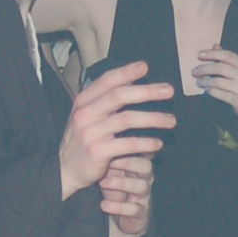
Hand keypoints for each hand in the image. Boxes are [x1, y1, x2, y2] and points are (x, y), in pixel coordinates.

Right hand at [62, 58, 174, 198]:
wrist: (66, 169)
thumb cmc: (84, 138)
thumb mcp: (90, 114)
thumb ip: (107, 97)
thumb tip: (132, 77)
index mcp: (83, 101)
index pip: (106, 81)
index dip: (125, 72)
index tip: (145, 67)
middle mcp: (85, 114)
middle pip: (119, 96)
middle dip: (147, 91)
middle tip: (169, 91)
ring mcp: (90, 133)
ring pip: (126, 119)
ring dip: (153, 118)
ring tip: (171, 120)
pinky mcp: (97, 152)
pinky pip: (127, 144)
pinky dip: (145, 143)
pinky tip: (158, 143)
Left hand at [101, 151, 155, 236]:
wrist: (119, 215)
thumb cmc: (114, 187)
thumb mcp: (111, 171)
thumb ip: (109, 156)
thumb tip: (100, 137)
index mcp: (138, 166)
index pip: (141, 151)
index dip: (131, 147)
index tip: (113, 144)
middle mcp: (144, 179)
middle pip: (146, 166)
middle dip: (128, 163)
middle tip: (109, 163)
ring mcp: (143, 196)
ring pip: (141, 187)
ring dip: (121, 183)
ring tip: (103, 183)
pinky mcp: (140, 213)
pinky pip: (134, 209)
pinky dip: (119, 207)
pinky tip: (104, 205)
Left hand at [189, 45, 237, 124]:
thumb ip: (226, 58)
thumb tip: (214, 46)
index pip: (227, 55)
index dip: (212, 54)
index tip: (198, 55)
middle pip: (220, 68)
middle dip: (204, 69)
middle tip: (194, 72)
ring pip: (217, 81)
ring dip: (204, 81)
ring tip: (198, 82)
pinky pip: (219, 93)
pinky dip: (210, 90)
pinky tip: (206, 90)